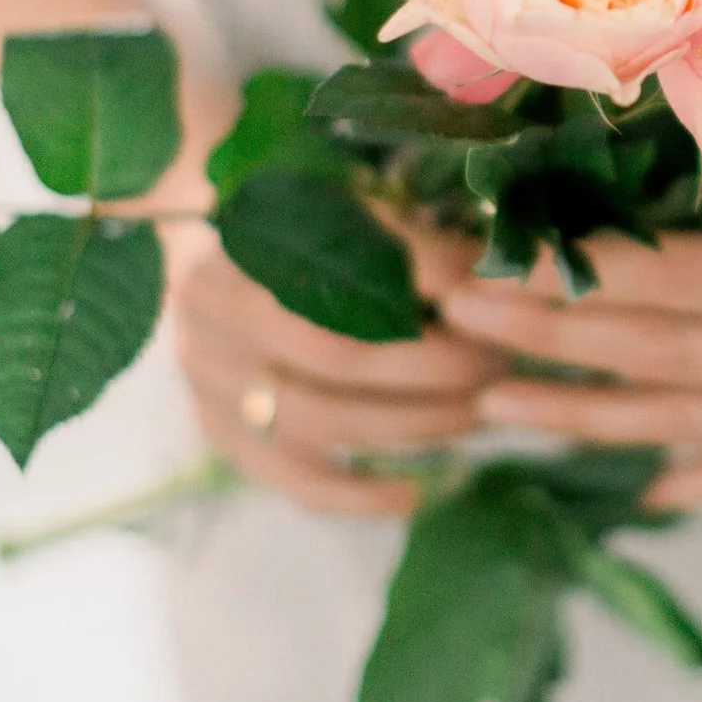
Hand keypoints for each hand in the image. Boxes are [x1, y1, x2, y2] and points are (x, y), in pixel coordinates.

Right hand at [167, 217, 500, 515]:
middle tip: (496, 365)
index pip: (344, 276)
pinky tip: (414, 492)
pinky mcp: (219, 431)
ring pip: (318, 422)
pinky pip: (289, 477)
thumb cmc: (296, 221)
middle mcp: (213, 316)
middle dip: (432, 369)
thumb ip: (409, 241)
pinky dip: (356, 494)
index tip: (487, 308)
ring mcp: (208, 380)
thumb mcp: (347, 207)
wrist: (204, 246)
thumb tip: (490, 274)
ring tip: (477, 414)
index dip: (424, 297)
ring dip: (411, 424)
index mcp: (242, 243)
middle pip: (335, 358)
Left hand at [438, 231, 701, 510]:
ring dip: (581, 413)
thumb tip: (599, 169)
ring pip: (688, 418)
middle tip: (458, 316)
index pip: (684, 280)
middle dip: (552, 335)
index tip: (499, 261)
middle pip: (667, 351)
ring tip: (491, 401)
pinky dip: (685, 476)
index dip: (586, 274)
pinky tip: (618, 485)